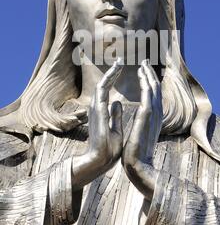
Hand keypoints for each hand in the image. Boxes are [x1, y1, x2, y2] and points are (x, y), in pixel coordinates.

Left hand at [72, 59, 122, 189]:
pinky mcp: (97, 115)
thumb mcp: (114, 134)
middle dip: (111, 72)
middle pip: (101, 85)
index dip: (111, 74)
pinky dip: (108, 87)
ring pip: (101, 89)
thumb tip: (117, 101)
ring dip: (109, 78)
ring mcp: (94, 111)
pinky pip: (102, 96)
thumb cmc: (106, 152)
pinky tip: (114, 85)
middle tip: (120, 61)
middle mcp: (95, 109)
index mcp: (100, 112)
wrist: (94, 162)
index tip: (120, 64)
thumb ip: (115, 117)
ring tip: (118, 69)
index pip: (103, 87)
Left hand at [122, 59, 162, 200]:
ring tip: (143, 63)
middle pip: (155, 88)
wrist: (138, 166)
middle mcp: (156, 114)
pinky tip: (142, 74)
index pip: (152, 95)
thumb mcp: (134, 131)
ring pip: (153, 88)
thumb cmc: (135, 152)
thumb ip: (133, 118)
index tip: (143, 70)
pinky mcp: (147, 117)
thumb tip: (124, 107)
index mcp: (152, 117)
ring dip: (148, 74)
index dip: (148, 81)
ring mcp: (153, 115)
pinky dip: (146, 83)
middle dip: (149, 73)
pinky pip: (148, 95)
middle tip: (145, 61)